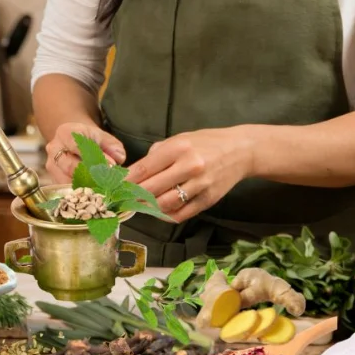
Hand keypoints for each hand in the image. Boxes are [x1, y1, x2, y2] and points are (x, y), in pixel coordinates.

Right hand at [45, 122, 125, 184]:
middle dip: (91, 174)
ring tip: (103, 188)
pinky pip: (66, 189)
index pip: (77, 145)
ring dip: (86, 186)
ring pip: (67, 180)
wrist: (74, 142)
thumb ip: (112, 146)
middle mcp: (54, 150)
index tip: (110, 165)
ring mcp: (52, 166)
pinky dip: (81, 192)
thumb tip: (118, 158)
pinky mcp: (54, 180)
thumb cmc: (90, 139)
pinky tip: (95, 193)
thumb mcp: (103, 137)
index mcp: (65, 133)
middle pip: (69, 165)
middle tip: (108, 180)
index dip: (94, 156)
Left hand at [124, 127, 253, 221]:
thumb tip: (135, 171)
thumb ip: (158, 153)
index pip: (144, 169)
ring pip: (164, 204)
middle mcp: (189, 166)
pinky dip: (166, 216)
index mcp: (179, 148)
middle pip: (150, 189)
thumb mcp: (181, 138)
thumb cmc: (206, 142)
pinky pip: (181, 214)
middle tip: (121, 201)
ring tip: (138, 206)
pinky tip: (158, 212)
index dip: (125, 181)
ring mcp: (199, 185)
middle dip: (132, 197)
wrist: (240, 151)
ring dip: (147, 208)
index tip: (114, 188)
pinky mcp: (208, 200)